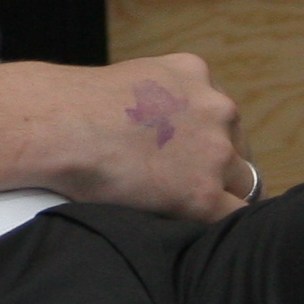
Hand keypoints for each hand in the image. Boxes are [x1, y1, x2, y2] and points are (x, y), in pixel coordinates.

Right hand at [9, 54, 249, 219]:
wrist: (61, 127)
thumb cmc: (75, 107)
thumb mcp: (131, 81)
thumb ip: (160, 99)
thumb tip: (155, 128)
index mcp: (196, 72)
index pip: (220, 115)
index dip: (208, 141)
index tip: (193, 161)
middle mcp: (215, 107)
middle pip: (237, 147)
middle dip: (218, 168)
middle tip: (189, 189)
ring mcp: (215, 150)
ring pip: (242, 183)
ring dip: (220, 196)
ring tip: (192, 213)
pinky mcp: (204, 194)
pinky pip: (233, 217)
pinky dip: (216, 223)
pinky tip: (198, 231)